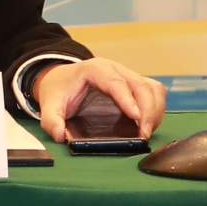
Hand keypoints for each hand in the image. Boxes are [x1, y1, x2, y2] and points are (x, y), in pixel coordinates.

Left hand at [33, 57, 166, 142]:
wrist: (62, 79)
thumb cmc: (59, 90)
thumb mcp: (49, 105)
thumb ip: (51, 121)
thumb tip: (60, 136)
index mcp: (94, 69)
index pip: (115, 82)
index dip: (128, 99)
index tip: (136, 117)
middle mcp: (115, 69)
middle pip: (140, 85)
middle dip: (147, 110)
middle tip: (144, 134)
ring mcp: (127, 76)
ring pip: (152, 88)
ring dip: (156, 110)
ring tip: (147, 132)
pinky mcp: (134, 87)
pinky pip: (154, 93)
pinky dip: (157, 109)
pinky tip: (148, 125)